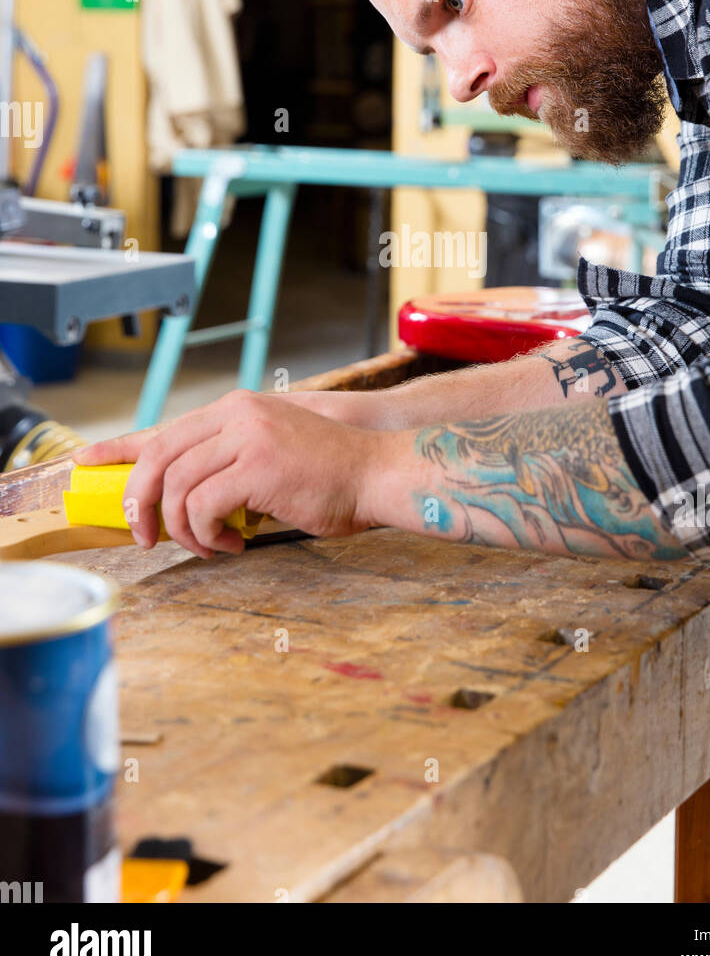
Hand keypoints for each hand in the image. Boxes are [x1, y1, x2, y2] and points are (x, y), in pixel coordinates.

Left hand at [74, 389, 379, 557]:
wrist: (377, 473)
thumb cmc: (330, 476)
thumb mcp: (271, 455)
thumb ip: (230, 464)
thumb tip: (185, 501)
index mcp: (236, 410)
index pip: (163, 427)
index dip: (119, 447)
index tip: (85, 461)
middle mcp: (235, 414)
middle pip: (158, 456)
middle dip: (140, 502)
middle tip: (145, 535)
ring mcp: (245, 436)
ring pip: (177, 486)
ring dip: (184, 529)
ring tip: (209, 546)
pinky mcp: (256, 465)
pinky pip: (202, 505)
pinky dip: (207, 534)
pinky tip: (232, 544)